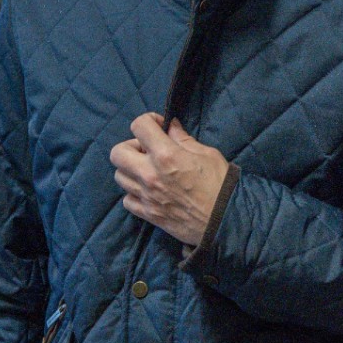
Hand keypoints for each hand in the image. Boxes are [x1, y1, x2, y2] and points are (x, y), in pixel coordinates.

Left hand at [109, 114, 228, 245]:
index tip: (159, 127)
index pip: (139, 126)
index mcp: (166, 155)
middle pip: (117, 153)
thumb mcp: (207, 154)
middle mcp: (150, 174)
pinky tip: (149, 191)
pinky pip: (127, 200)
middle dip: (131, 146)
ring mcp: (146, 196)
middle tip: (148, 151)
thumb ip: (183, 139)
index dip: (149, 121)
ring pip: (119, 176)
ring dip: (131, 170)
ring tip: (148, 171)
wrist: (225, 222)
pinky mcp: (147, 214)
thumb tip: (169, 126)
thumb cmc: (221, 184)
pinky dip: (134, 193)